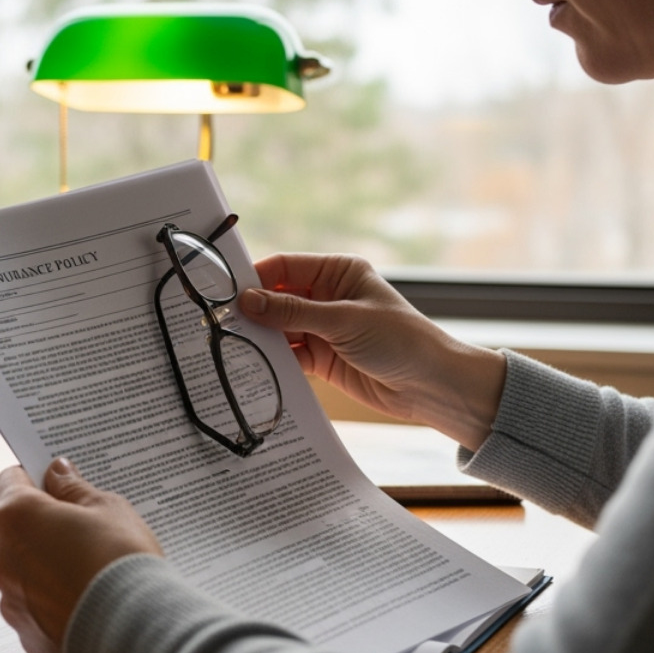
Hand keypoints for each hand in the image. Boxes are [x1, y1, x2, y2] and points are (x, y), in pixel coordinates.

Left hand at [0, 458, 162, 652]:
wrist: (136, 629)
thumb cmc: (121, 560)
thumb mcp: (107, 508)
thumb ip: (74, 489)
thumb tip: (58, 473)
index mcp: (16, 517)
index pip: (11, 481)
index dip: (36, 478)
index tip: (58, 482)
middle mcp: (2, 558)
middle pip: (17, 529)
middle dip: (45, 525)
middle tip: (86, 528)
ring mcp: (11, 600)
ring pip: (26, 570)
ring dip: (48, 564)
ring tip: (91, 568)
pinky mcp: (26, 634)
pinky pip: (36, 606)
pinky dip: (55, 600)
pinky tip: (87, 597)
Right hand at [239, 253, 506, 449]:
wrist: (433, 386)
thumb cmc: (401, 339)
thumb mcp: (345, 320)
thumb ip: (294, 312)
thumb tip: (247, 300)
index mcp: (337, 272)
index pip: (285, 267)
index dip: (256, 278)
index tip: (226, 292)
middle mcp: (327, 296)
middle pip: (277, 298)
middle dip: (253, 310)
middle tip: (220, 323)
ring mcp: (323, 328)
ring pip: (279, 328)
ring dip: (260, 337)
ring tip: (230, 346)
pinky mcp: (322, 359)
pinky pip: (289, 355)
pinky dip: (272, 360)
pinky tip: (252, 365)